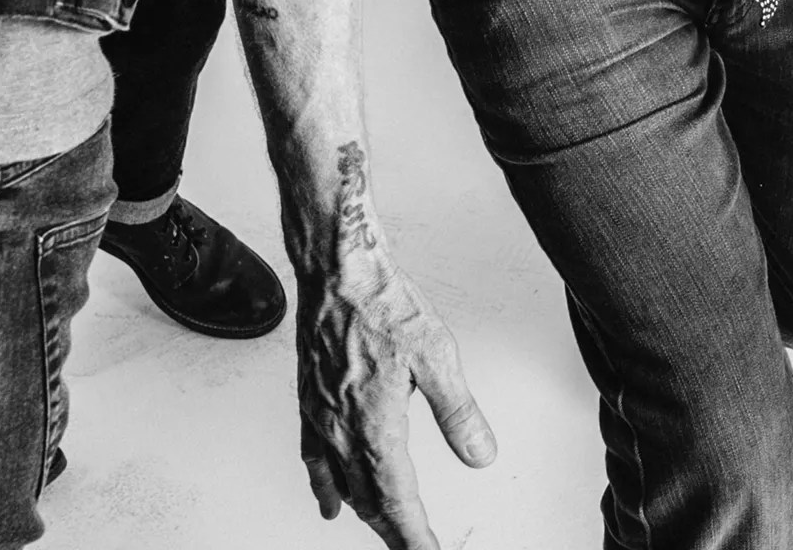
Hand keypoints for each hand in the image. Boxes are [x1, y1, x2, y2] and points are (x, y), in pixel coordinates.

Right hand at [299, 255, 497, 547]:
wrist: (337, 270)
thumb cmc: (384, 303)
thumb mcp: (437, 356)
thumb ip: (459, 414)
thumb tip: (481, 457)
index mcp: (373, 426)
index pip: (397, 502)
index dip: (414, 537)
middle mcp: (340, 430)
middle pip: (368, 502)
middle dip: (393, 532)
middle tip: (414, 548)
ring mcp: (320, 418)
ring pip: (342, 485)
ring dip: (365, 513)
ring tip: (386, 531)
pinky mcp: (311, 402)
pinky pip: (314, 460)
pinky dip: (325, 488)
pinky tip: (330, 502)